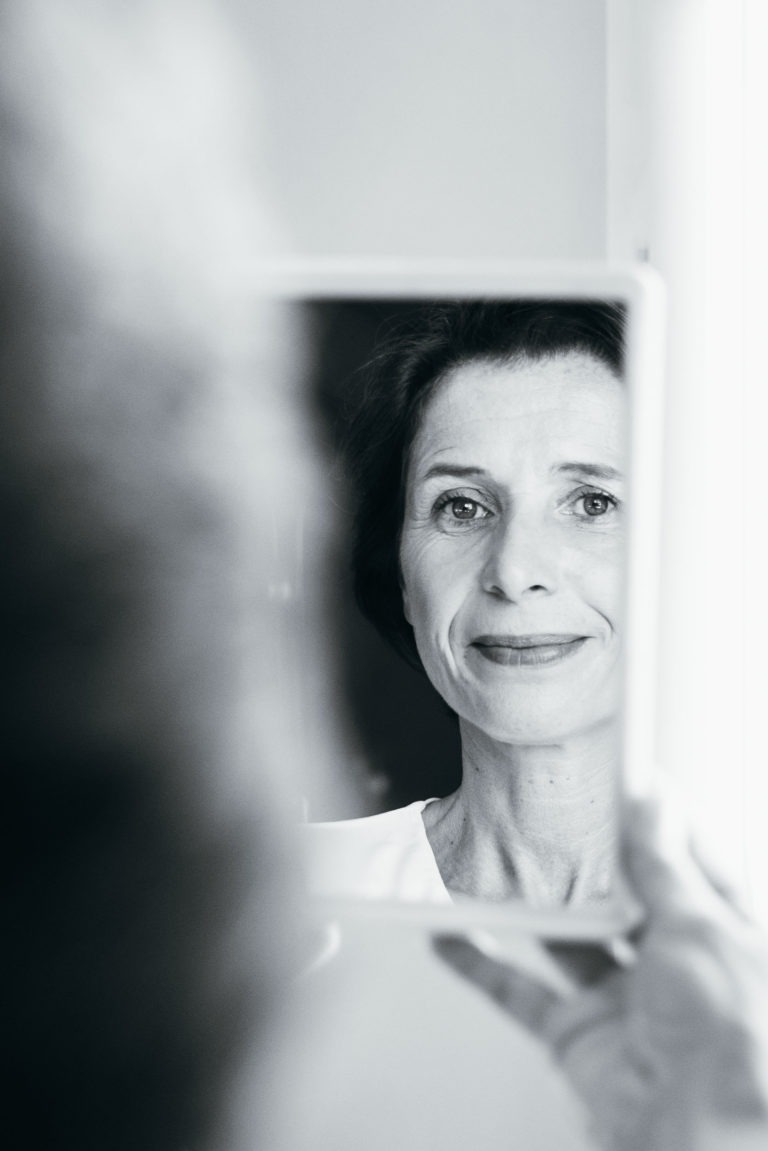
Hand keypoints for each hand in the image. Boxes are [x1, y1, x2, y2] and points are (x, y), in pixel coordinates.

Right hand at [434, 798, 767, 1150]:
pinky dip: (482, 965)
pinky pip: (522, 991)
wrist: (695, 1131)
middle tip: (550, 814)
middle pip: (620, 896)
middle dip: (584, 859)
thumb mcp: (701, 927)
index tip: (620, 778)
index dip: (653, 821)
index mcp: (720, 935)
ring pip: (566, 937)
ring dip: (530, 904)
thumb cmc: (729, 1040)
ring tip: (498, 860)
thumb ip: (666, 865)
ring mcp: (623, 1001)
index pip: (683, 862)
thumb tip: (655, 804)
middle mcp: (674, 967)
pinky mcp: (578, 1034)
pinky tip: (455, 936)